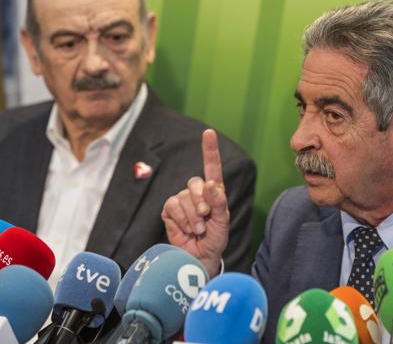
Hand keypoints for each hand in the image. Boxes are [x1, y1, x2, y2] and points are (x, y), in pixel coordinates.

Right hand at [161, 129, 228, 276]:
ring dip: (193, 216)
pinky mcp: (169, 210)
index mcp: (214, 192)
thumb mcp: (223, 222)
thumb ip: (219, 202)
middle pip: (196, 183)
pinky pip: (173, 206)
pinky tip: (187, 229)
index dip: (209, 150)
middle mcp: (197, 193)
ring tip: (198, 229)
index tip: (208, 133)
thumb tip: (212, 183)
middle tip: (206, 217)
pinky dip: (181, 220)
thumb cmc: (214, 240)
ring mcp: (182, 200)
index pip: (212, 167)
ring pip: (184, 197)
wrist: (199, 258)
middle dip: (202, 201)